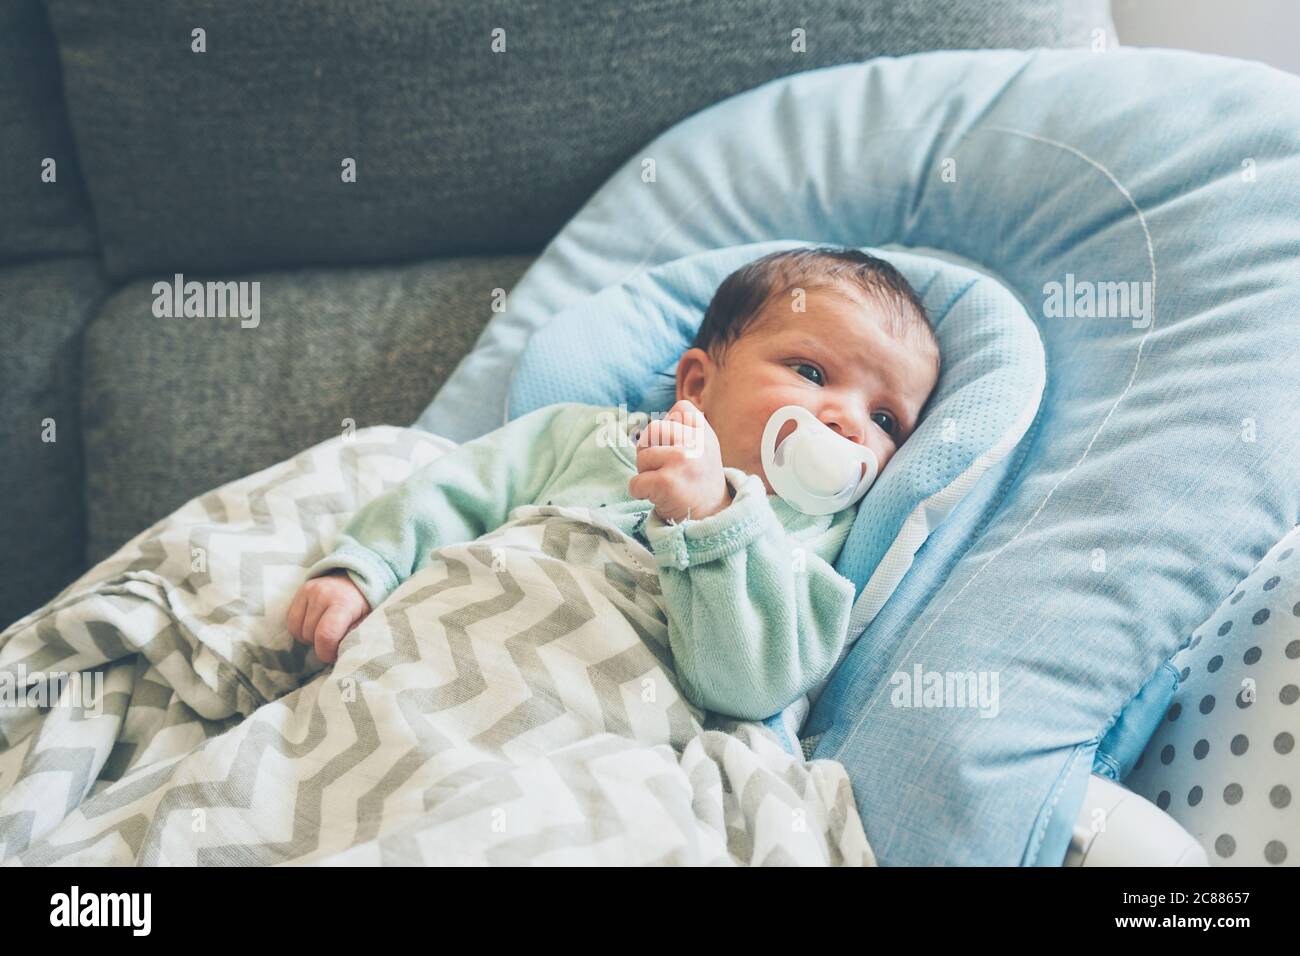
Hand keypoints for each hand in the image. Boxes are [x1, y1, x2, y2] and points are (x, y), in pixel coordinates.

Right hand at [285, 570, 370, 663]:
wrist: (357, 579)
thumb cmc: (363, 606)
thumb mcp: (367, 622)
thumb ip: (354, 638)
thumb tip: (341, 655)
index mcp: (344, 603)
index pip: (325, 635)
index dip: (326, 652)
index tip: (334, 655)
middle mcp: (324, 594)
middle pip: (310, 634)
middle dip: (320, 645)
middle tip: (332, 641)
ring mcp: (310, 591)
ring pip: (298, 630)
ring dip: (309, 638)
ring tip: (324, 632)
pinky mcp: (301, 590)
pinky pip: (291, 621)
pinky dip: (300, 629)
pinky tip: (314, 626)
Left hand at [628, 399, 732, 522]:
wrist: (711, 517)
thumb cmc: (698, 481)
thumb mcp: (703, 449)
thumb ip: (685, 430)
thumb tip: (651, 426)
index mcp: (704, 433)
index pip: (680, 409)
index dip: (670, 428)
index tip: (677, 449)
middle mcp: (695, 444)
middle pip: (653, 429)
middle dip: (650, 450)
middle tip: (664, 468)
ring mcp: (681, 461)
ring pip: (642, 456)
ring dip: (645, 472)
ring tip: (663, 484)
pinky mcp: (666, 482)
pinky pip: (636, 482)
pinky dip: (640, 492)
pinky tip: (657, 497)